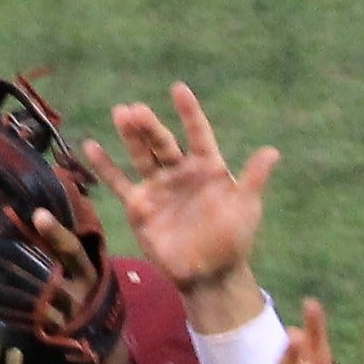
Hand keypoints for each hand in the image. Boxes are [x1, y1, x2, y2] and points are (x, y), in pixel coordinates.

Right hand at [90, 86, 277, 312]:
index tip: (179, 90)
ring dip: (131, 136)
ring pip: (141, 156)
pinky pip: (119, 183)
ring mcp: (158, 186)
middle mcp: (180, 171)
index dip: (189, 113)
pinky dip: (105, 166)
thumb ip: (254, 179)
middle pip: (163, 142)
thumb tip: (273, 152)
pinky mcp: (139, 205)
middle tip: (137, 109)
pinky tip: (90, 146)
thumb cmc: (232, 240)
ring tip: (120, 114)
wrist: (210, 273)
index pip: (198, 134)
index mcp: (208, 167)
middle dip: (151, 127)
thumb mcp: (246, 208)